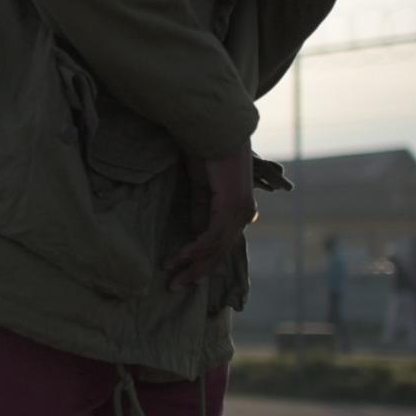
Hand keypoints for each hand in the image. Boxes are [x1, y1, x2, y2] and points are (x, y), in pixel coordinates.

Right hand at [164, 139, 256, 288]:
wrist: (214, 128)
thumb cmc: (207, 150)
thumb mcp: (202, 185)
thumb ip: (201, 207)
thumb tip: (194, 230)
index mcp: (239, 208)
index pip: (222, 243)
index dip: (203, 261)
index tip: (184, 274)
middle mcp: (243, 212)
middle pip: (220, 252)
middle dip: (196, 271)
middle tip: (175, 287)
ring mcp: (240, 211)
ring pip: (215, 249)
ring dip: (192, 264)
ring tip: (171, 278)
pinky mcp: (231, 206)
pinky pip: (211, 237)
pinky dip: (193, 250)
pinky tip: (178, 258)